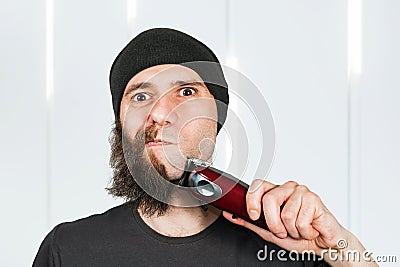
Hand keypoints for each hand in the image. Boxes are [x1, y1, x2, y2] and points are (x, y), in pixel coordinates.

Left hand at [222, 179, 376, 265]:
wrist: (322, 244)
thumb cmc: (298, 235)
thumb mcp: (269, 231)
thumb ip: (251, 222)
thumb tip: (230, 215)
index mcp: (276, 192)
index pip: (258, 185)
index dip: (252, 200)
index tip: (254, 215)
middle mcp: (288, 188)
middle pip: (269, 199)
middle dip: (274, 223)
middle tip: (282, 230)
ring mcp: (301, 192)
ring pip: (286, 214)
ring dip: (292, 230)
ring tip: (299, 229)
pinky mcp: (314, 199)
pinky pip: (300, 219)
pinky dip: (304, 231)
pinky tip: (310, 228)